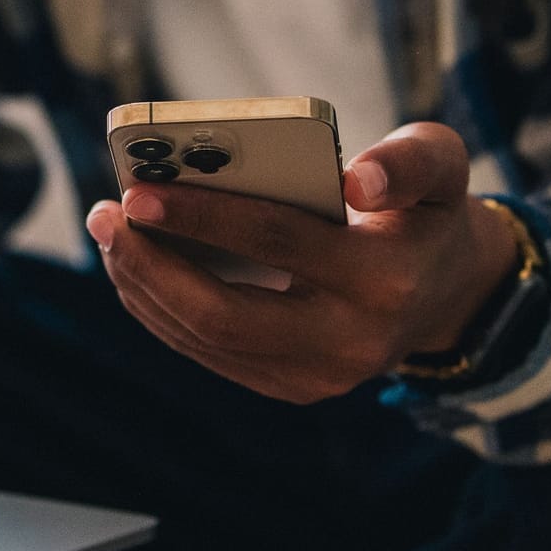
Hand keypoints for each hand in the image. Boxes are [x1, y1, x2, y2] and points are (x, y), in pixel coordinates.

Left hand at [85, 122, 517, 402]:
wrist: (446, 291)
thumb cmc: (424, 210)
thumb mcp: (441, 165)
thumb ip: (408, 161)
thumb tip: (355, 180)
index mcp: (385, 279)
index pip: (278, 242)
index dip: (202, 216)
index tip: (138, 191)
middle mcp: (349, 342)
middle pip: (222, 313)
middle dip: (150, 264)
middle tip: (105, 214)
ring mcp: (316, 377)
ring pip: (205, 337)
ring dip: (143, 284)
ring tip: (109, 232)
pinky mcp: (290, 388)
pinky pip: (208, 351)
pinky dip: (161, 307)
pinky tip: (134, 266)